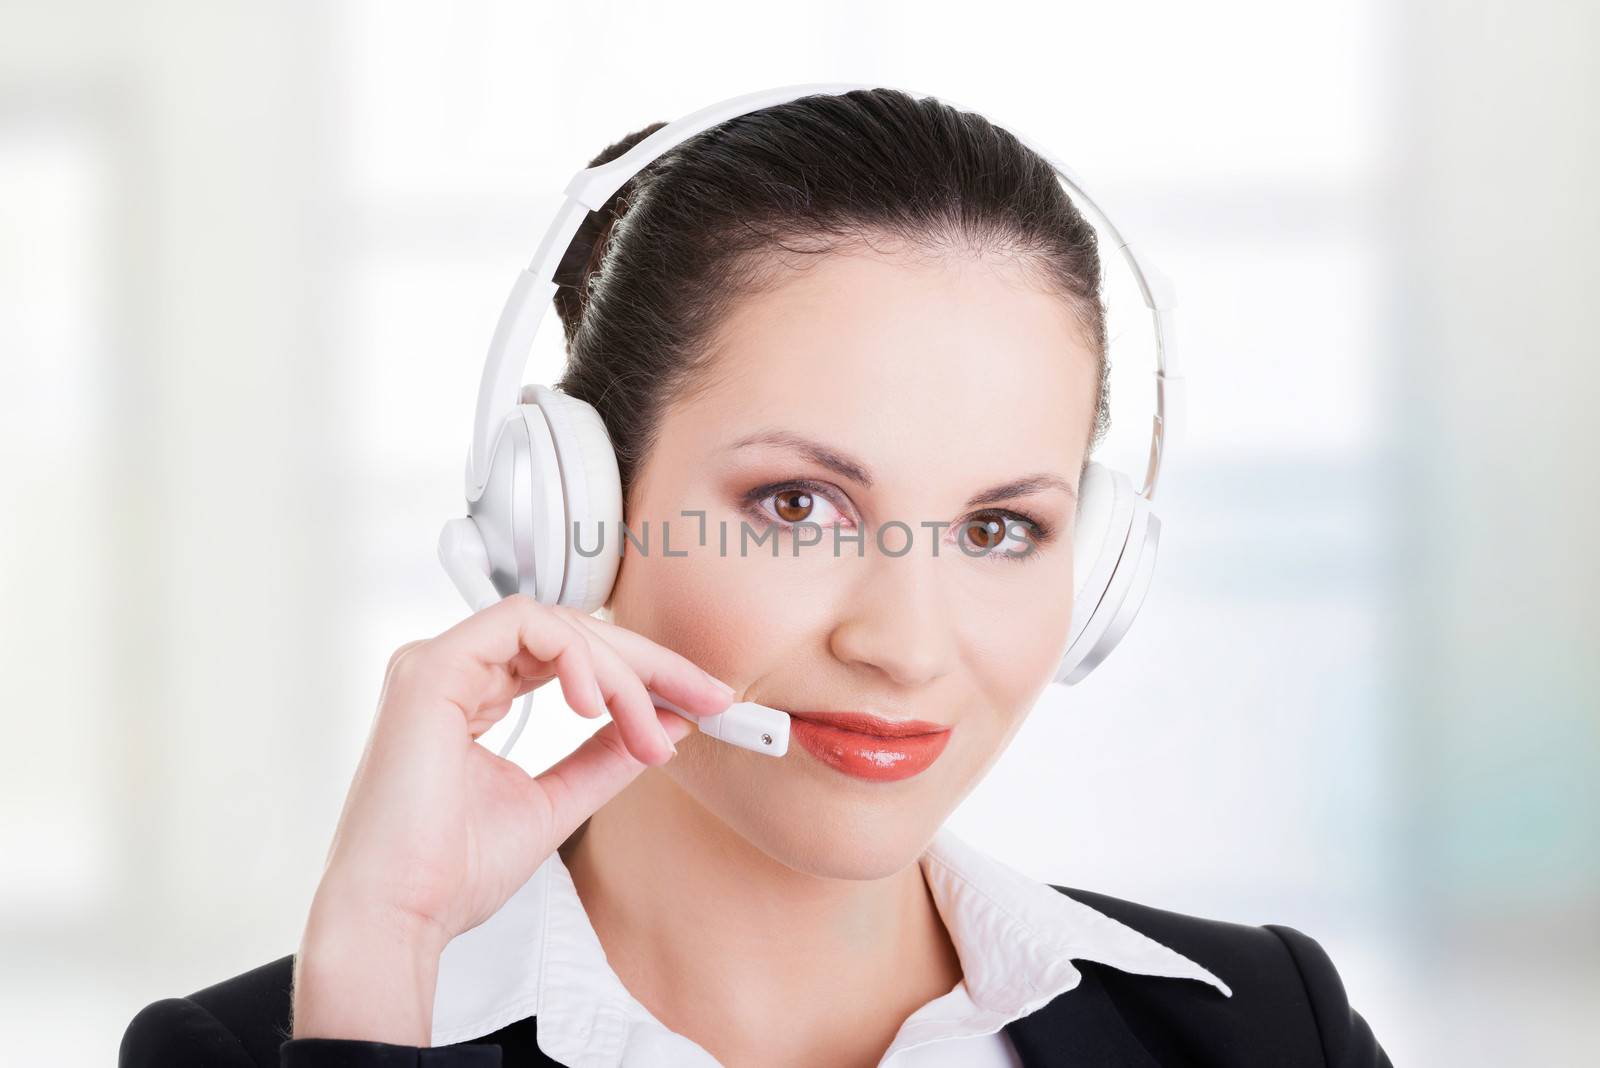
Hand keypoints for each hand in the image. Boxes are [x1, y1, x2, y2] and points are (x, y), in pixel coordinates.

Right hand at [291, 594, 734, 1042]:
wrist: (400, 916)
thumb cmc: (452, 873)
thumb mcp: (556, 801)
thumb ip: (607, 757)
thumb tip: (670, 723)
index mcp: (474, 695)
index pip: (571, 657)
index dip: (643, 673)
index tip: (702, 702)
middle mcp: (456, 670)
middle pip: (572, 633)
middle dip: (650, 664)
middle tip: (707, 697)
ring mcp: (439, 663)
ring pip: (557, 626)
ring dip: (620, 672)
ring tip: (649, 728)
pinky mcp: (432, 668)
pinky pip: (524, 624)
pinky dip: (576, 656)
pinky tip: (598, 706)